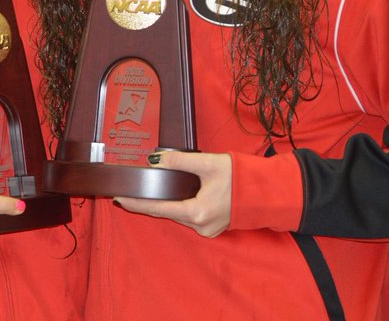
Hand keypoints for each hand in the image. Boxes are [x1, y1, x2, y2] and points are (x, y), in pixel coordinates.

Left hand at [114, 150, 232, 237]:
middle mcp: (202, 226)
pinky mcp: (214, 226)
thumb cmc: (243, 177)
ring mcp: (209, 228)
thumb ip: (179, 160)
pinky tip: (172, 195)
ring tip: (148, 190)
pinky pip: (189, 215)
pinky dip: (179, 205)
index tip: (118, 198)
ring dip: (165, 203)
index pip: (158, 208)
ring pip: (178, 214)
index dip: (136, 203)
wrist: (270, 192)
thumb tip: (154, 159)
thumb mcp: (208, 163)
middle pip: (167, 212)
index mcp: (198, 213)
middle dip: (149, 201)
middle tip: (129, 190)